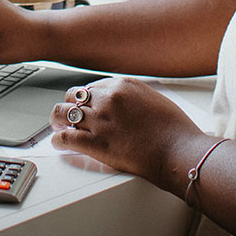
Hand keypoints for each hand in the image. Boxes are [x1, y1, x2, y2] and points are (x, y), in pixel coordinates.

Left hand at [51, 77, 210, 188]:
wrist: (179, 150)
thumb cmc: (174, 129)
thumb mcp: (154, 99)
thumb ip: (133, 97)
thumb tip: (122, 103)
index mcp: (122, 85)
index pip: (92, 87)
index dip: (86, 99)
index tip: (84, 106)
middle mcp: (108, 99)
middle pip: (73, 96)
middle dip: (70, 106)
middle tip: (68, 115)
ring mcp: (100, 120)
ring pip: (64, 113)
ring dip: (58, 119)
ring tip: (57, 125)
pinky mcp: (96, 143)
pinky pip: (66, 137)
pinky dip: (58, 140)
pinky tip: (58, 142)